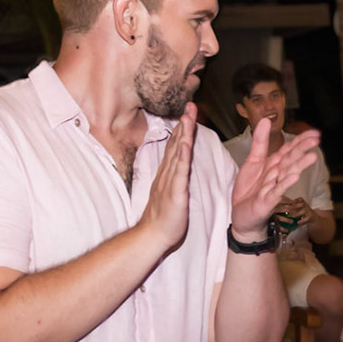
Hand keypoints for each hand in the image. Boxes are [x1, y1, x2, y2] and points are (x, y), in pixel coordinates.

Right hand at [139, 104, 198, 253]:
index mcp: (167, 174)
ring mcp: (170, 181)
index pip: (176, 147)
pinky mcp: (175, 192)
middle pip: (176, 144)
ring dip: (184, 134)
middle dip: (184, 124)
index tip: (187, 114)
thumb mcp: (169, 194)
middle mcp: (167, 173)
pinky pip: (179, 171)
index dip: (182, 130)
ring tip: (189, 116)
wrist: (152, 236)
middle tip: (190, 105)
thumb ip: (173, 180)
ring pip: (178, 153)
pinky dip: (183, 156)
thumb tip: (177, 170)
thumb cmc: (162, 219)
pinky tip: (186, 143)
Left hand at [229, 115, 320, 240]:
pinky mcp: (267, 200)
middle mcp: (277, 175)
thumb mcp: (252, 161)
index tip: (314, 133)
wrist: (242, 215)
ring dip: (299, 165)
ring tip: (311, 156)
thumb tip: (265, 120)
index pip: (290, 149)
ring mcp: (273, 187)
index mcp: (274, 164)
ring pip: (287, 174)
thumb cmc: (249, 190)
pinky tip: (294, 176)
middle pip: (291, 159)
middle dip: (302, 149)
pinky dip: (285, 184)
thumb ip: (260, 141)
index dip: (300, 140)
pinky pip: (277, 191)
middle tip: (316, 139)